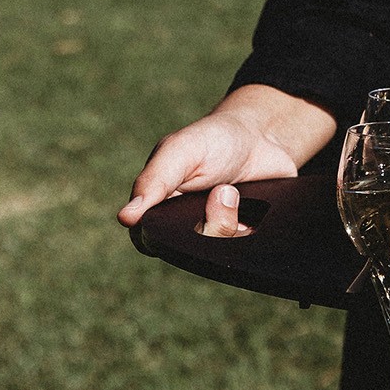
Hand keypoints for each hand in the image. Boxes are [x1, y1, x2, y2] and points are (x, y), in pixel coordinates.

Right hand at [117, 84, 338, 234]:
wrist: (264, 136)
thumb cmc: (213, 140)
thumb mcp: (181, 151)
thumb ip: (155, 181)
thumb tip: (125, 218)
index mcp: (158, 207)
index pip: (149, 241)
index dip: (164, 238)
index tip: (186, 216)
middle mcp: (185, 226)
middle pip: (192, 251)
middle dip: (212, 224)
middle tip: (224, 190)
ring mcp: (216, 234)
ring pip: (220, 253)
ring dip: (233, 224)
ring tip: (236, 193)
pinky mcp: (245, 238)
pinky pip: (246, 251)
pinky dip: (252, 231)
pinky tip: (255, 211)